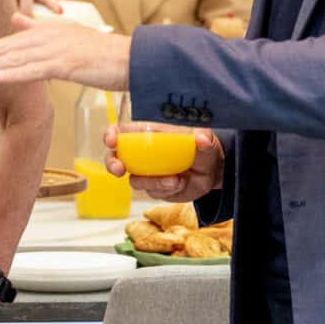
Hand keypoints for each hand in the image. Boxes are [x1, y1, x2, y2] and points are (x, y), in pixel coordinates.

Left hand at [0, 13, 130, 88]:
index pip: (8, 44)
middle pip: (6, 49)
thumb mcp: (67, 37)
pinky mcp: (67, 63)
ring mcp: (56, 49)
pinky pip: (35, 69)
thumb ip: (39, 28)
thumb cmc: (100, 53)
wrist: (132, 58)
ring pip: (15, 58)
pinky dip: (14, 73)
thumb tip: (15, 20)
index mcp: (45, 33)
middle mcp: (47, 37)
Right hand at [106, 123, 224, 201]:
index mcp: (150, 134)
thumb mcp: (207, 141)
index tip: (112, 141)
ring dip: (153, 181)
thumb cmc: (204, 149)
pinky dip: (165, 190)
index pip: (123, 132)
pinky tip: (179, 184)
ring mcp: (147, 173)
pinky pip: (152, 192)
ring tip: (175, 181)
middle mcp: (143, 154)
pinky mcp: (155, 189)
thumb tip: (202, 138)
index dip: (112, 134)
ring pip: (135, 180)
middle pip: (116, 157)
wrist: (212, 173)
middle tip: (120, 170)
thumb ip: (204, 138)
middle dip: (112, 163)